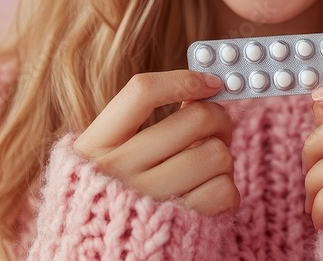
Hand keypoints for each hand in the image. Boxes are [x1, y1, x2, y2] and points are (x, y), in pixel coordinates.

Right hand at [71, 69, 240, 215]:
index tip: (209, 81)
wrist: (103, 260)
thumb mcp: (107, 159)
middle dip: (219, 117)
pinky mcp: (181, 226)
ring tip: (206, 169)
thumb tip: (200, 91)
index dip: (184, 80)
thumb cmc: (113, 200)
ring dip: (222, 158)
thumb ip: (142, 125)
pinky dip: (227, 190)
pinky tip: (209, 196)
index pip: (141, 92)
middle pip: (194, 118)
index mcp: (95, 146)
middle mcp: (119, 171)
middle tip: (218, 127)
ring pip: (216, 153)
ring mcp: (149, 200)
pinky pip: (225, 190)